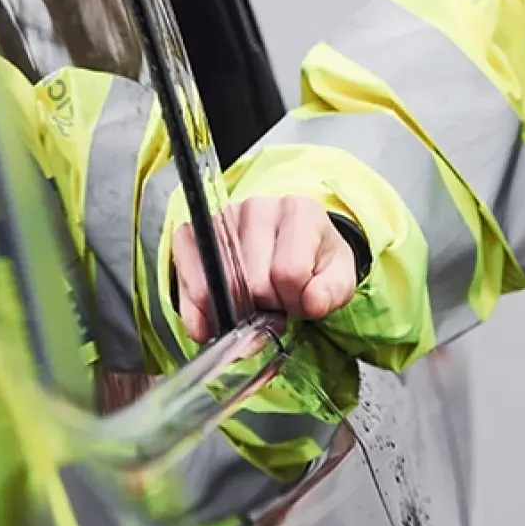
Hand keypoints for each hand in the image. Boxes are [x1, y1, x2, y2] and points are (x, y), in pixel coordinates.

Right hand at [171, 196, 358, 343]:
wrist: (293, 246)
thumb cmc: (314, 261)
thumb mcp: (339, 277)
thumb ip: (333, 291)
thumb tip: (313, 302)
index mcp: (299, 210)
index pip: (289, 272)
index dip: (294, 301)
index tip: (298, 302)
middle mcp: (257, 207)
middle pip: (253, 281)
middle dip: (265, 307)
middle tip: (274, 305)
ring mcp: (222, 218)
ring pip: (220, 284)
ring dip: (234, 310)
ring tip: (252, 305)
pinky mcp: (193, 233)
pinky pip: (185, 275)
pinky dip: (195, 309)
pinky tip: (213, 319)